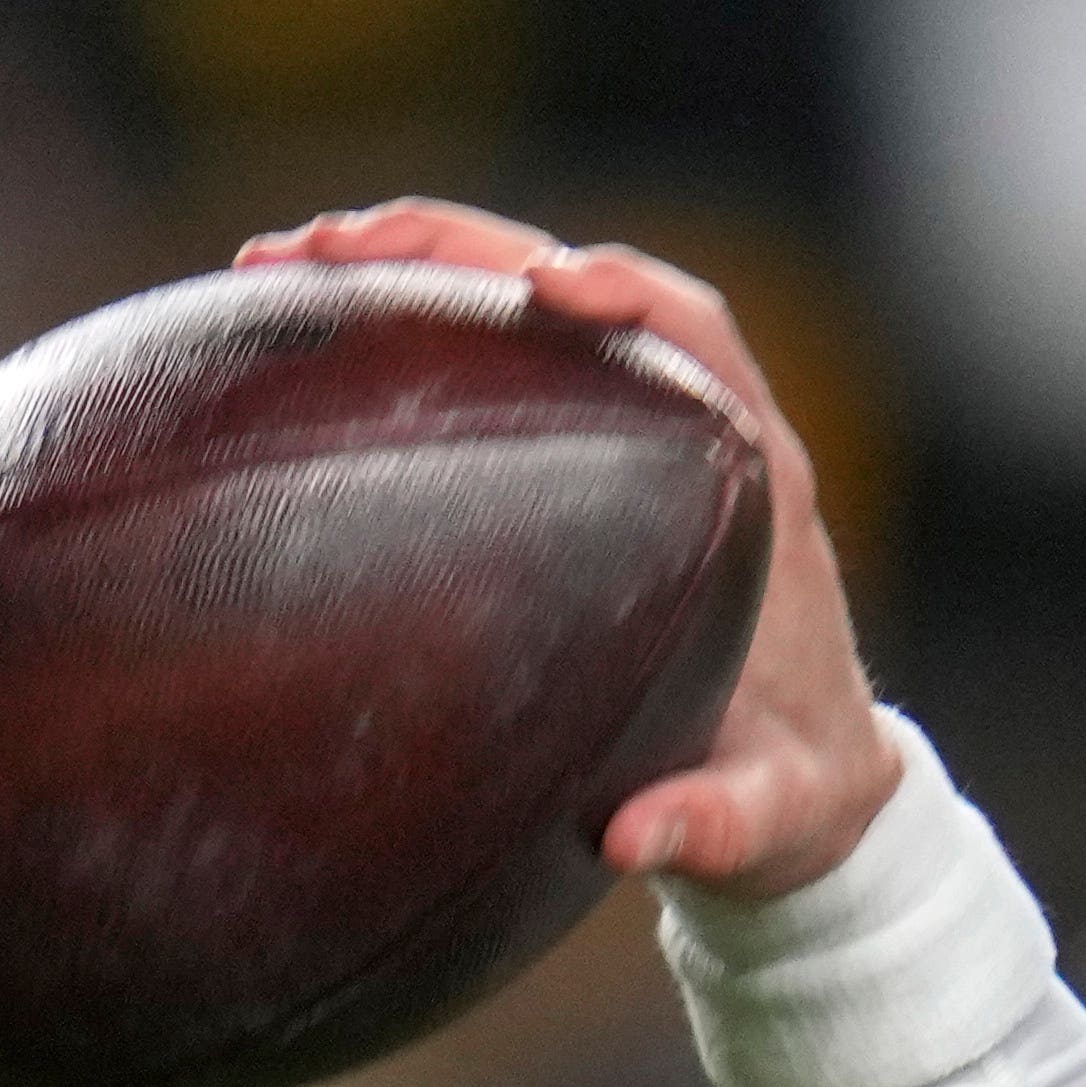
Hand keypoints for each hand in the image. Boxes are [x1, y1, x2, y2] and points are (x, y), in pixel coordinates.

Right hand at [236, 200, 906, 897]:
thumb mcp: (770, 821)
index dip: (628, 293)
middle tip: (327, 248)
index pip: (700, 338)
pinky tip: (298, 340)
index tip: (549, 282)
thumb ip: (718, 827)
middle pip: (579, 287)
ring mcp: (632, 433)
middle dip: (461, 246)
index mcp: (758, 483)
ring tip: (276, 265)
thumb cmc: (795, 795)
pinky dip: (403, 333)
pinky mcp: (578, 457)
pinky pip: (492, 363)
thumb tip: (631, 840)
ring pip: (517, 303)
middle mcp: (695, 430)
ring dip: (408, 267)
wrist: (809, 796)